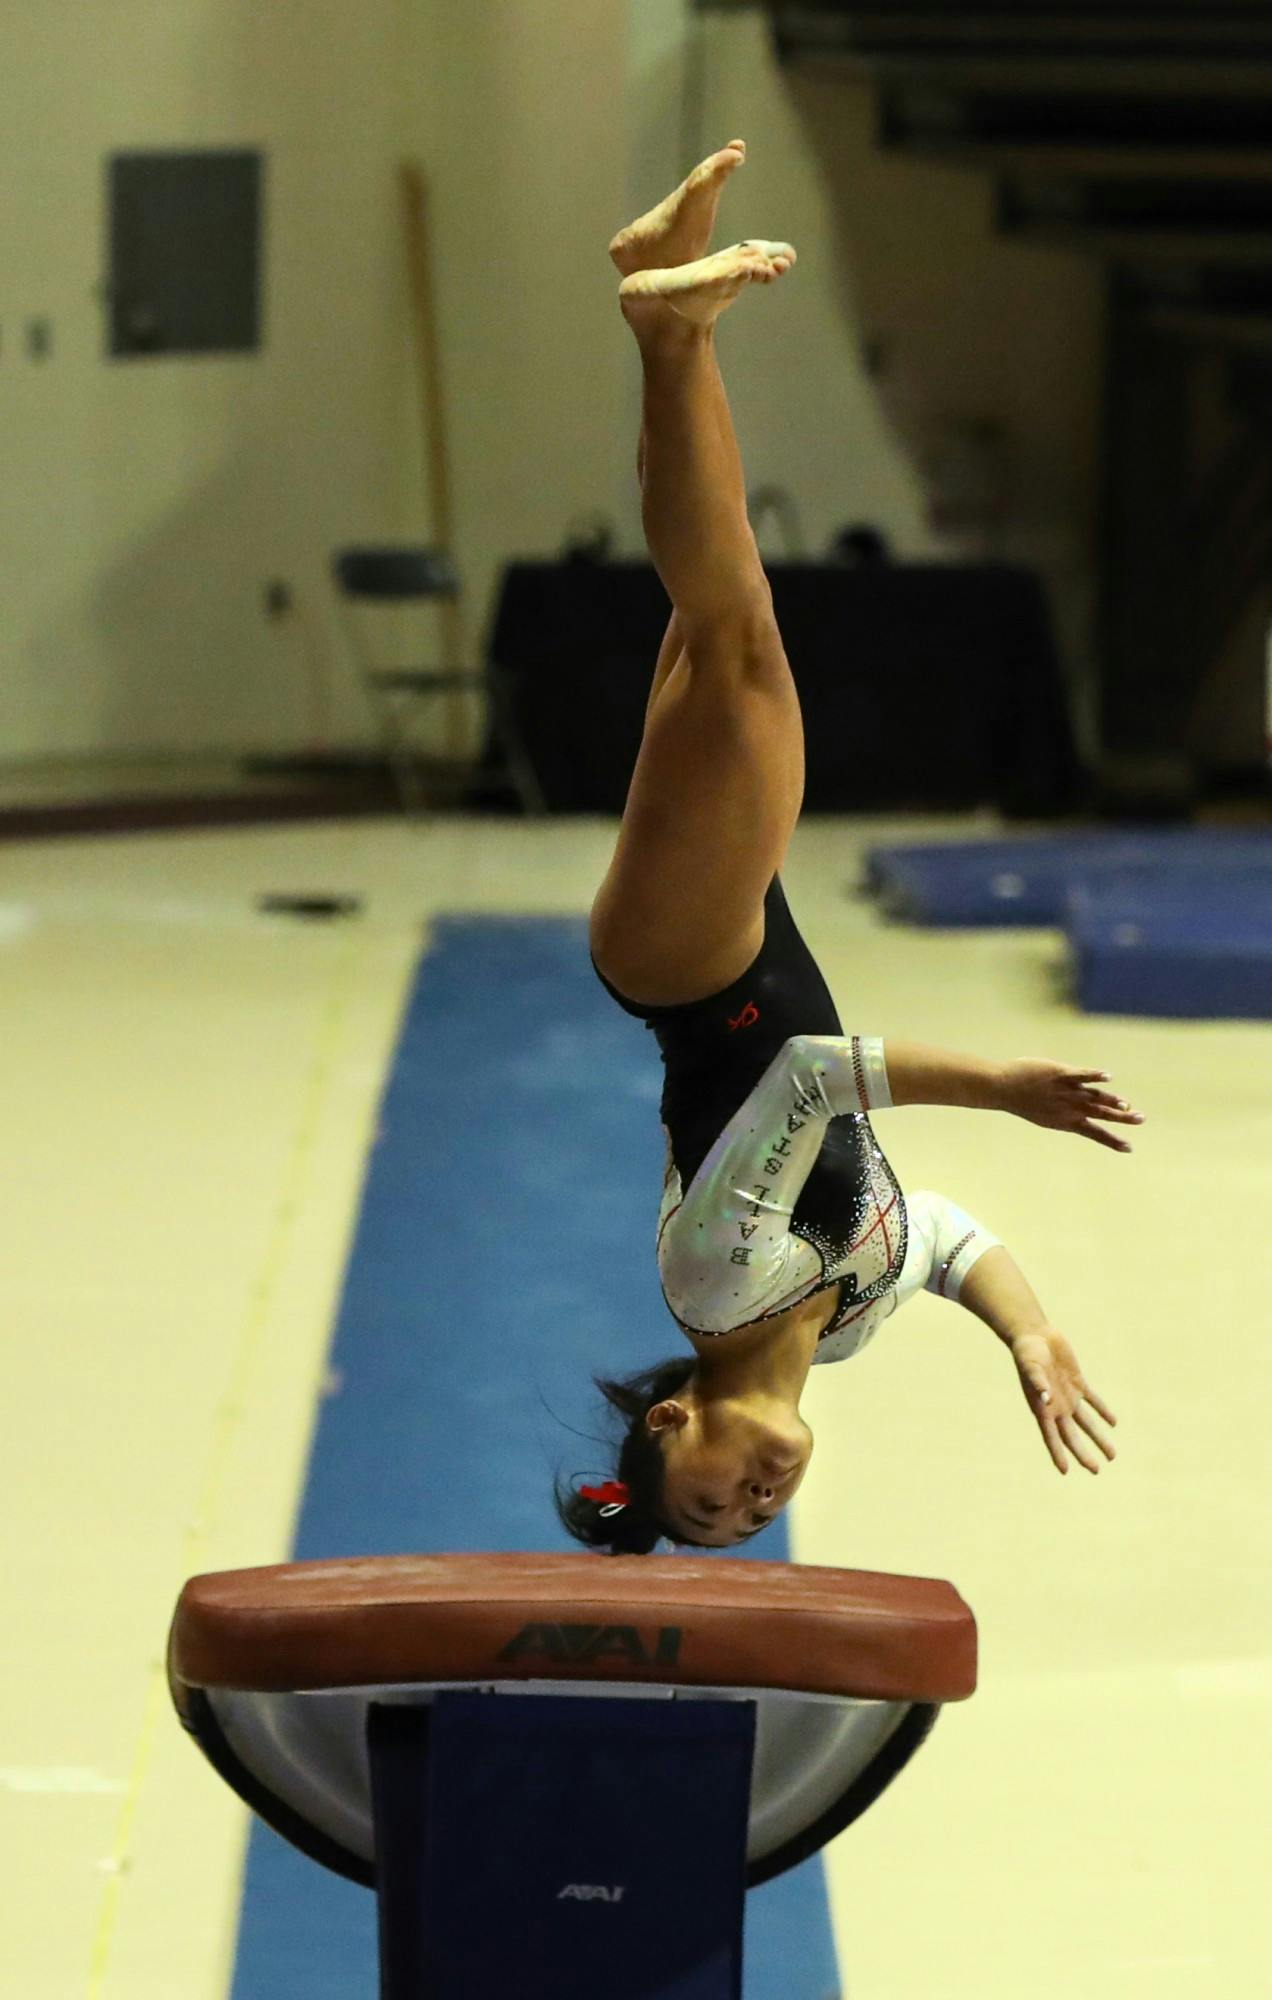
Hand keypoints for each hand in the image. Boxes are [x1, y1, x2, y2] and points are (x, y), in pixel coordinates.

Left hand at [997, 1059, 1144, 1151]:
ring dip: (1111, 1100)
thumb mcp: (1044, 1112)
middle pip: (1100, 1114)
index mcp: (1066, 1121)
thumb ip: (1064, 1110)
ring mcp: (1066, 1090)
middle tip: (1140, 1119)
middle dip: (1122, 1118)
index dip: (1112, 1141)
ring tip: (1126, 1105)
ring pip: (1093, 1096)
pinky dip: (1094, 1076)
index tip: (1129, 1148)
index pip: (1094, 1133)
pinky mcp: (1060, 1074)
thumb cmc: (1022, 1100)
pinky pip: (1080, 1075)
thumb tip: (1079, 1106)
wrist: (1003, 1088)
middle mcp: (1069, 1107)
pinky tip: (1108, 1077)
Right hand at [1011, 1328, 1117, 1475]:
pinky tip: (1113, 1423)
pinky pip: (1093, 1400)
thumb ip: (1038, 1382)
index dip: (1058, 1454)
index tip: (1065, 1471)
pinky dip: (1103, 1411)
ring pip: (1086, 1422)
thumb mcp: (1030, 1366)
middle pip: (1072, 1436)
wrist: (1033, 1334)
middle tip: (1096, 1470)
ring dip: (1099, 1437)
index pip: (1051, 1436)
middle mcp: (1056, 1406)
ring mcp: (1068, 1395)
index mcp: (1042, 1407)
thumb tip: (1046, 1398)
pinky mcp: (1077, 1382)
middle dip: (1084, 1453)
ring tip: (1112, 1455)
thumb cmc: (1027, 1351)